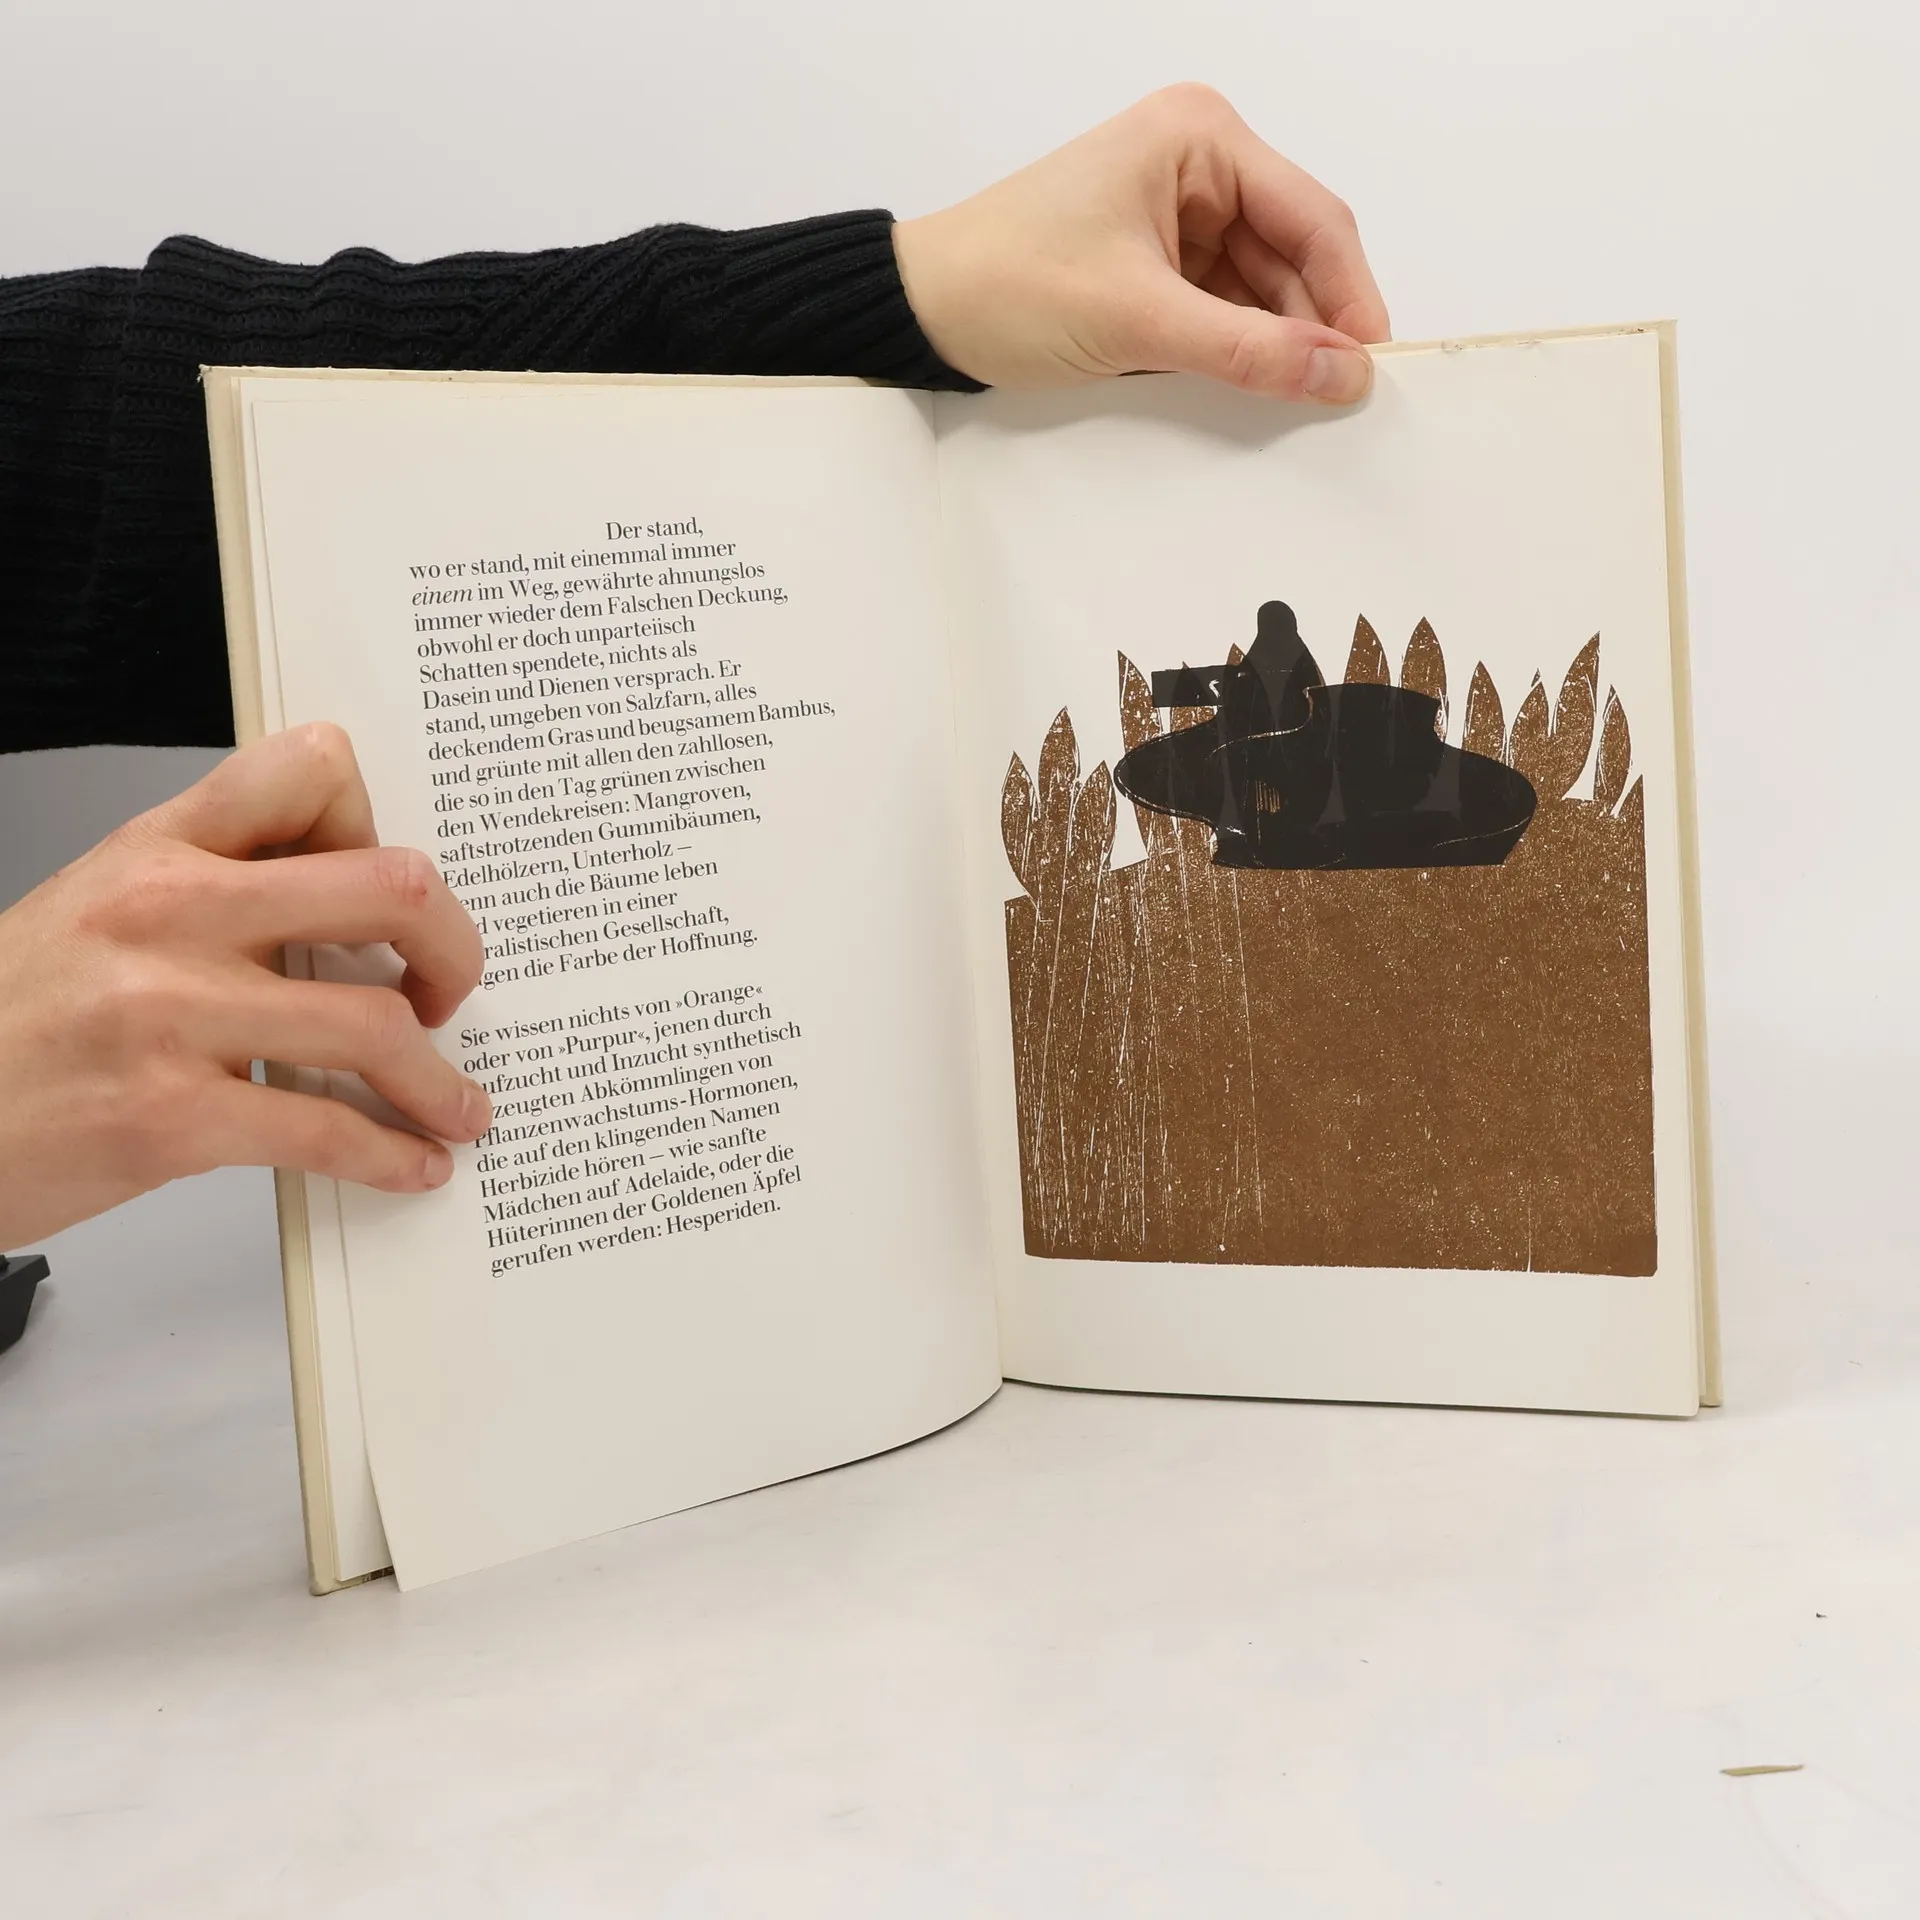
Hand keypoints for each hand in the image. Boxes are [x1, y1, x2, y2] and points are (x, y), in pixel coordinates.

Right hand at [0, 724, 490, 1247]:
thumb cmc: (13, 1019)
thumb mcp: (100, 907)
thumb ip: (217, 890)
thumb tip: (347, 912)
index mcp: (160, 849)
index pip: (312, 769)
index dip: (375, 823)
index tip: (384, 893)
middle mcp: (172, 913)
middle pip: (391, 888)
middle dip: (455, 949)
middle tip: (451, 993)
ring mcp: (171, 1014)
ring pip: (376, 1022)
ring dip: (439, 1079)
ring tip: (457, 1105)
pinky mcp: (169, 1118)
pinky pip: (326, 1131)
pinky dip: (391, 1156)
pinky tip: (412, 1165)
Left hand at [894, 84, 1388, 403]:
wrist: (922, 313)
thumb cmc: (1004, 283)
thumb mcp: (1137, 321)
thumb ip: (1246, 351)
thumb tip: (1339, 373)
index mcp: (1199, 139)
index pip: (1311, 217)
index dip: (1349, 295)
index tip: (1371, 363)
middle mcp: (1197, 167)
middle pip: (1294, 256)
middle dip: (1312, 326)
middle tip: (1335, 399)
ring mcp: (1178, 219)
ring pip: (1263, 292)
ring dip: (1273, 345)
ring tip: (1286, 403)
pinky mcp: (1158, 269)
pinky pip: (1225, 312)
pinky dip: (1238, 352)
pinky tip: (1247, 389)